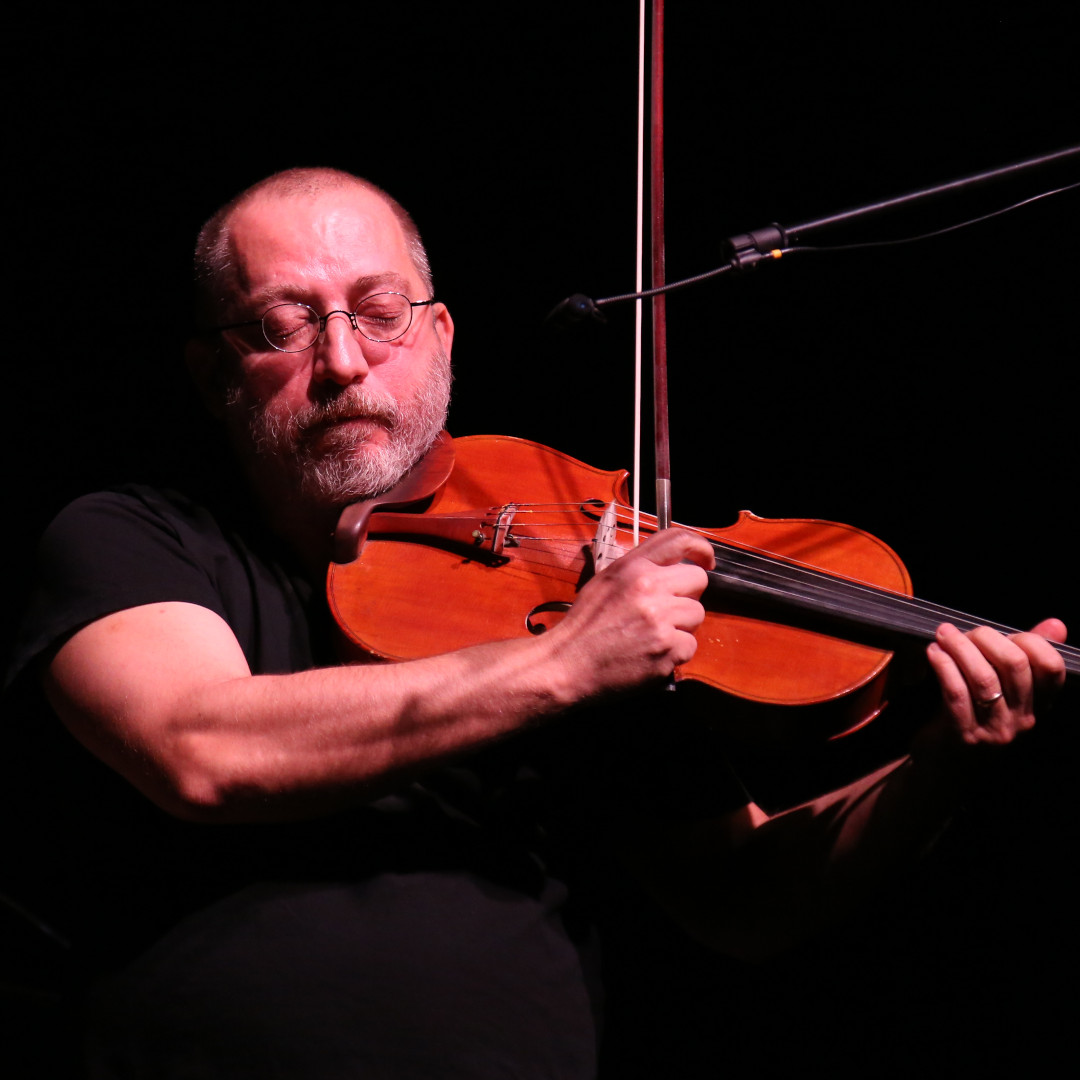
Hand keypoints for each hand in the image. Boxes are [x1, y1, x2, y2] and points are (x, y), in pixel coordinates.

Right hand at [548, 528, 713, 697]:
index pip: (679, 539)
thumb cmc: (585, 625)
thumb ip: (638, 569)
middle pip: (697, 579)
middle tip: (666, 610)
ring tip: (653, 635)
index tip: (706, 559)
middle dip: (687, 595)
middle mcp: (649, 587)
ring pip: (697, 614)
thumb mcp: (605, 582)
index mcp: (632, 567)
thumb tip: (670, 567)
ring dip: (682, 626)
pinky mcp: (667, 648)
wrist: (567, 664)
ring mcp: (660, 619)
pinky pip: (690, 645)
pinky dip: (675, 653)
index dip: (701, 547)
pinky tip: (652, 654)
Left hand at [926, 618, 1066, 746]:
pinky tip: (933, 653)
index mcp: (1037, 704)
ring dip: (959, 648)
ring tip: (942, 636)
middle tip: (958, 630)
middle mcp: (1022, 719)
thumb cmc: (975, 717)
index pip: (1051, 667)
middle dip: (985, 638)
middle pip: (1014, 665)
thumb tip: (1056, 624)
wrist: (947, 768)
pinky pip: (956, 693)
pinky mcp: (964, 736)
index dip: (1029, 640)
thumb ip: (1025, 655)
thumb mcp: (1004, 688)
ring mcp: (994, 729)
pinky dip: (944, 666)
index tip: (1001, 631)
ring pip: (983, 678)